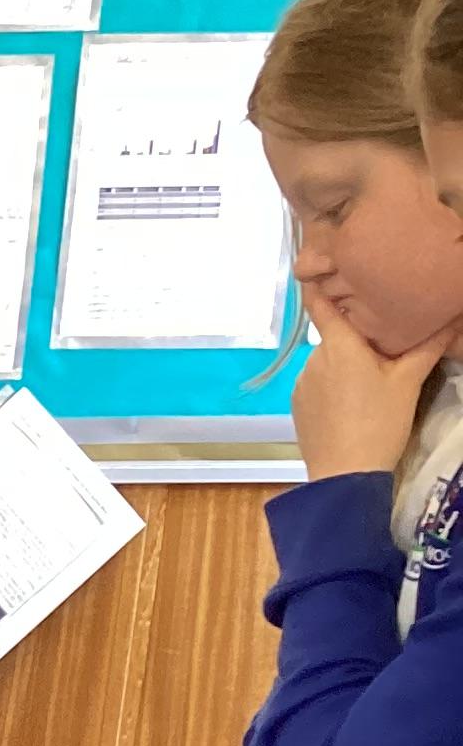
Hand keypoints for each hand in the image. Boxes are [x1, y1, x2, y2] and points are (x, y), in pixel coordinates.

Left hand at [290, 290, 462, 481]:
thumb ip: (428, 345)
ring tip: (369, 382)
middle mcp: (314, 359)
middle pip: (335, 336)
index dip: (319, 284)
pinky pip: (318, 385)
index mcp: (339, 345)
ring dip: (344, 364)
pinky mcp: (298, 407)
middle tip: (382, 346)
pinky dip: (333, 386)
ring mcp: (302, 384)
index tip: (318, 267)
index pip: (321, 303)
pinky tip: (351, 403)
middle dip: (355, 337)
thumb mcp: (409, 381)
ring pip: (327, 362)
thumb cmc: (379, 423)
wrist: (345, 478)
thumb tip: (451, 316)